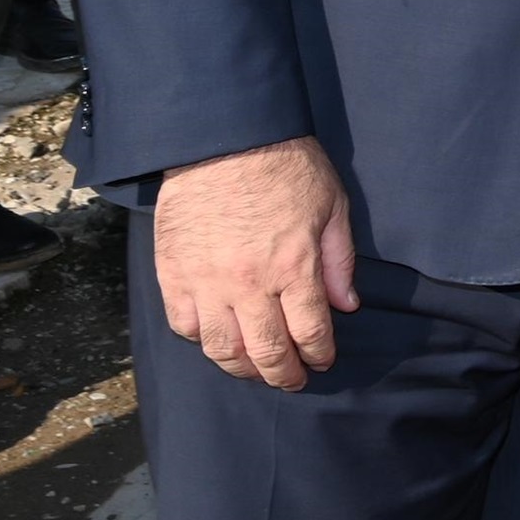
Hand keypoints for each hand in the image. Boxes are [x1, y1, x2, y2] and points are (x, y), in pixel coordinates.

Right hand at [156, 136, 359, 391]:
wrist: (223, 139)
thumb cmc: (286, 166)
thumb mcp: (332, 206)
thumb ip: (339, 261)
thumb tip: (347, 305)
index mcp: (294, 269)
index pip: (309, 332)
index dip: (318, 355)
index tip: (321, 361)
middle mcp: (249, 285)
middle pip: (266, 351)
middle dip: (283, 374)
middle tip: (291, 380)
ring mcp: (206, 283)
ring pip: (221, 349)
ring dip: (241, 367)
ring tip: (255, 370)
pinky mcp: (172, 274)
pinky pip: (183, 325)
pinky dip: (200, 340)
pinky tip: (215, 340)